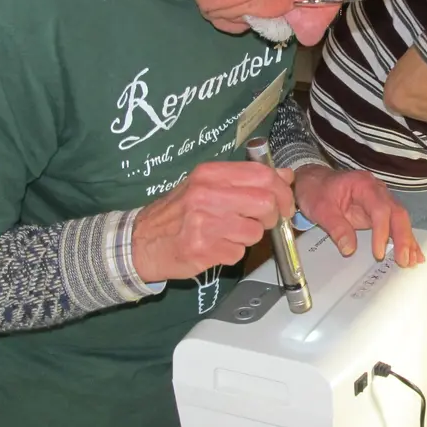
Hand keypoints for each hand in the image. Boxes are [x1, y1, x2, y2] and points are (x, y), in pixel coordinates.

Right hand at [131, 161, 295, 281]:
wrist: (140, 242)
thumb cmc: (178, 213)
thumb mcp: (207, 186)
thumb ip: (245, 180)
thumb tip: (286, 176)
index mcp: (209, 174)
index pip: (263, 175)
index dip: (283, 191)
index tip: (285, 203)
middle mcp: (206, 194)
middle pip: (266, 203)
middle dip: (272, 217)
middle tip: (262, 222)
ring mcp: (204, 222)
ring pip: (255, 232)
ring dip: (249, 238)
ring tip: (228, 234)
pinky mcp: (202, 249)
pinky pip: (238, 253)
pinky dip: (232, 252)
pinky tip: (215, 247)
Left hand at [293, 164, 424, 267]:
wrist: (314, 181)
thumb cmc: (316, 191)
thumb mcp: (320, 209)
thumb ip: (336, 227)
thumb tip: (349, 249)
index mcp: (363, 185)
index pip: (380, 209)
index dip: (382, 232)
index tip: (378, 252)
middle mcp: (378, 190)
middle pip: (397, 213)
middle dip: (403, 237)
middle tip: (404, 260)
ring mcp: (381, 200)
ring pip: (401, 219)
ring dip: (408, 240)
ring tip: (414, 261)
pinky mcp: (380, 211)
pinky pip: (396, 224)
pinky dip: (405, 239)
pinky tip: (414, 253)